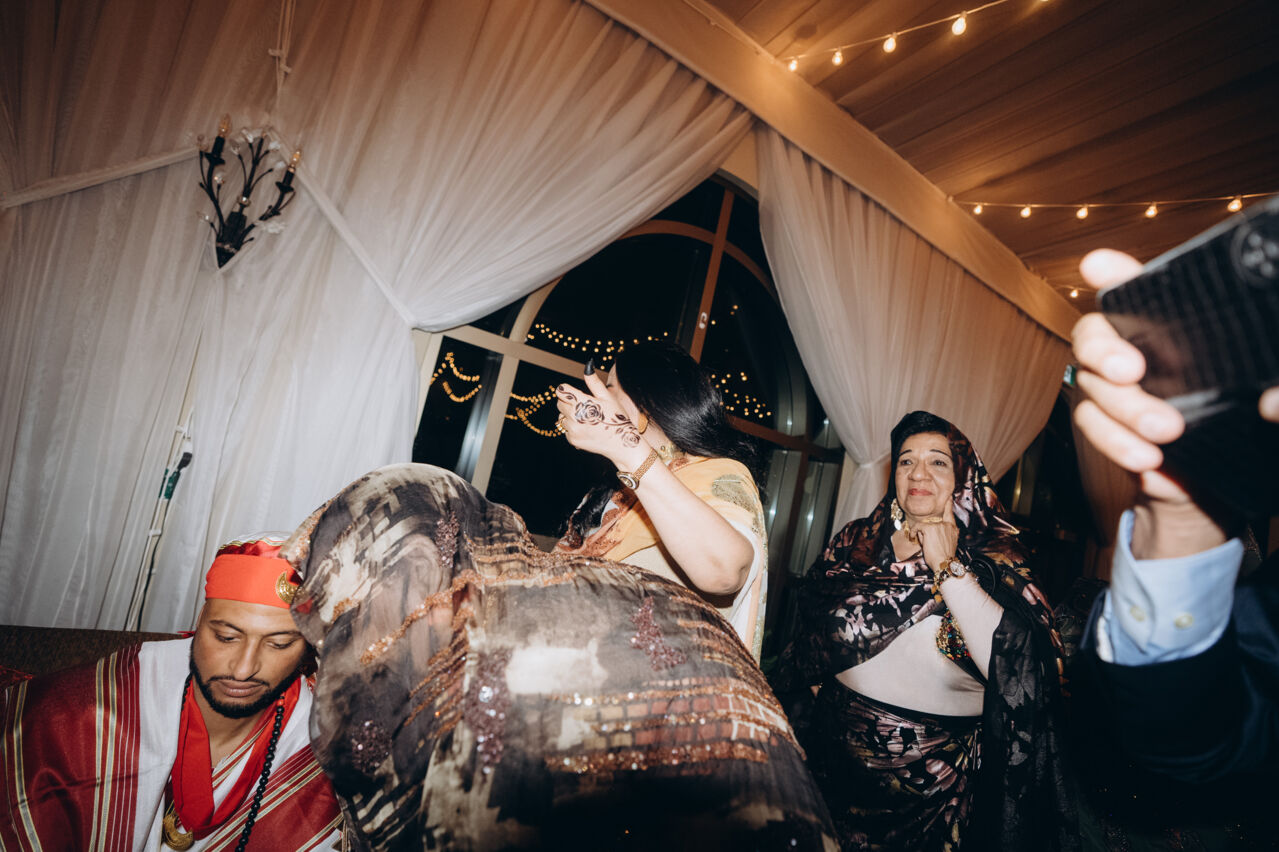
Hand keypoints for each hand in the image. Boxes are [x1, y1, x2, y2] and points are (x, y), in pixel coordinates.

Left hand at [556, 368, 650, 469]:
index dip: (567, 390)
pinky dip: (573, 428)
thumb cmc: (617, 417)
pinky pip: (565, 429)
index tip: (574, 393)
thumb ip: (594, 382)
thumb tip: (588, 365)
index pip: (561, 390)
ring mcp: (572, 429)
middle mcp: (575, 416)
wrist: (621, 443)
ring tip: (586, 418)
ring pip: (561, 417)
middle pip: (559, 403)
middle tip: (584, 406)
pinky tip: (586, 428)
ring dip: (569, 415)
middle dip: (568, 402)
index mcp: (583, 403)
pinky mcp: (572, 440)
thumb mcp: (607, 397)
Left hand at [913, 501, 958, 575]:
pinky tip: (912, 537)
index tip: (948, 497)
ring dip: (921, 534)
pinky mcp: (930, 528)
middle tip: (926, 539)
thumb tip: (927, 530)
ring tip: (924, 545)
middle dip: (926, 530)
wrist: (944, 564)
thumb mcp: (948, 543)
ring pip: (925, 525)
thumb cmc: (944, 557)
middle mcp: (947, 525)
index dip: (948, 504)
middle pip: (933, 521)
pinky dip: (913, 531)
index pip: (950, 513)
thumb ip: (941, 534)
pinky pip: (918, 527)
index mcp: (952, 529)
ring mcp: (939, 525)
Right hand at [1069, 249, 1274, 556]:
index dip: (1113, 272)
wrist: (1221, 483)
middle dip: (1103, 348)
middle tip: (1132, 371)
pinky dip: (1115, 442)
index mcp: (1175, 324)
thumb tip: (1271, 402)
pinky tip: (1146, 458)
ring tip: (1166, 431)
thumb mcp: (1268, 392)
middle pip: (1094, 331)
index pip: (1140, 288)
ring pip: (1089, 384)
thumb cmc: (1249, 422)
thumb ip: (1275, 389)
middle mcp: (1135, 346)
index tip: (1098, 265)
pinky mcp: (1103, 424)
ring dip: (1124, 408)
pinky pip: (1092, 426)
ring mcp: (1113, 386)